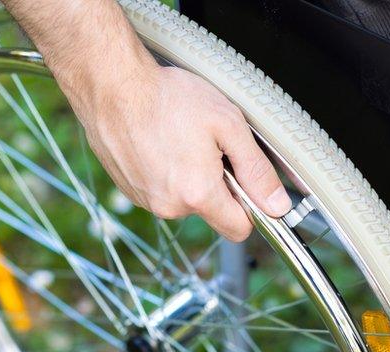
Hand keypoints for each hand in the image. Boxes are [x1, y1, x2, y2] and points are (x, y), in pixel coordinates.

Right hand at [75, 64, 291, 240]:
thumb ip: (257, 170)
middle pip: (212, 212)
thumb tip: (278, 205)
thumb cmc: (168, 98)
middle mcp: (169, 206)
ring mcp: (145, 200)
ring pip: (186, 200)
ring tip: (182, 139)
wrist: (111, 85)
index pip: (239, 229)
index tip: (247, 182)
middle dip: (220, 185)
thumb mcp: (228, 126)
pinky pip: (162, 191)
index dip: (251, 208)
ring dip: (192, 177)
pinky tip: (162, 143)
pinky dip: (168, 173)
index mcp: (198, 194)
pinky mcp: (129, 190)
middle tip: (211, 146)